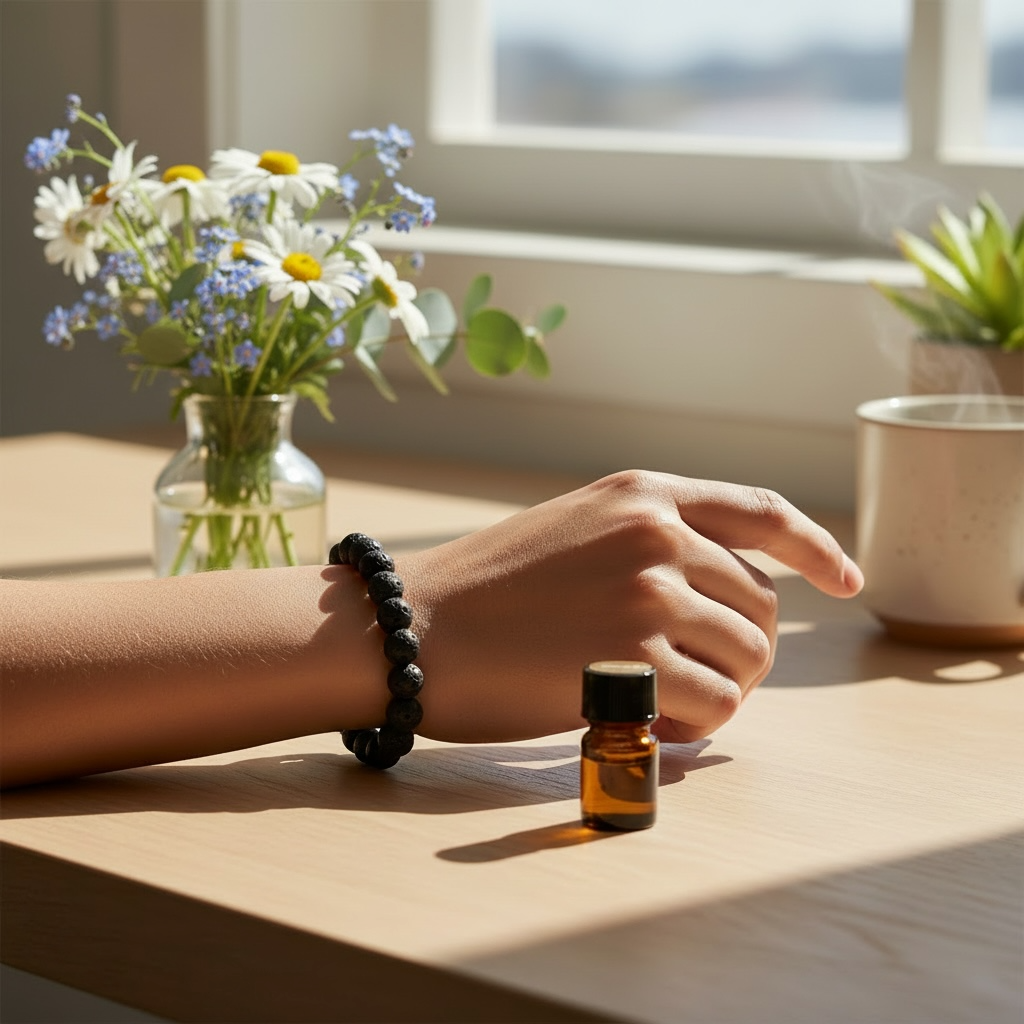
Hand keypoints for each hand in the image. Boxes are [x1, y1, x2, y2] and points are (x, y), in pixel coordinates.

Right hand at [398, 470, 862, 744]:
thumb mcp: (575, 531)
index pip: (763, 513)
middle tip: (690, 677)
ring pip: (748, 658)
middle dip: (742, 648)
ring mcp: (649, 592)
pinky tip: (650, 724)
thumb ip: (651, 542)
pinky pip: (716, 705)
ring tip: (660, 701)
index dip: (816, 548)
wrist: (409, 629)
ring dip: (720, 689)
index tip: (846, 578)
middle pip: (761, 604)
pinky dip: (696, 725)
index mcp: (643, 493)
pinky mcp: (635, 659)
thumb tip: (722, 594)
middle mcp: (658, 532)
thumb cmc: (484, 591)